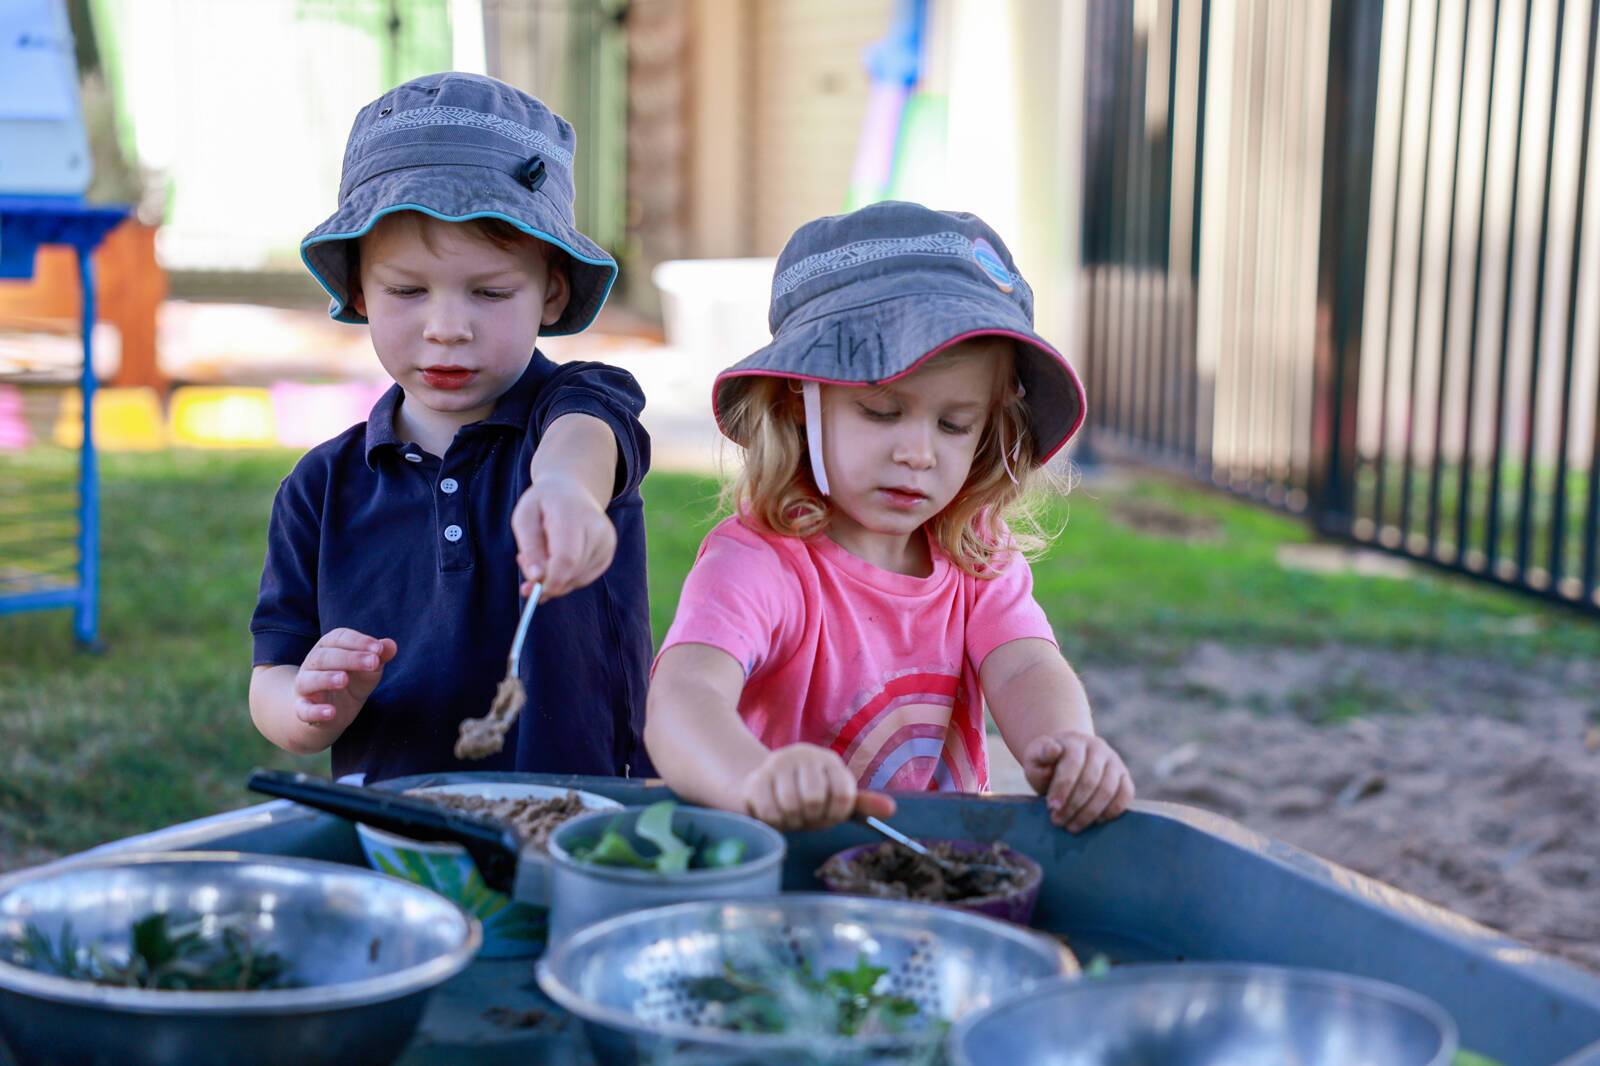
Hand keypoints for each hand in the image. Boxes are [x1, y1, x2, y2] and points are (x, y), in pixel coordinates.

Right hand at [293, 629, 396, 726]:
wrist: (331, 712)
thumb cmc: (352, 682)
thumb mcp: (369, 670)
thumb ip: (380, 657)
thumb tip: (391, 645)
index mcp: (328, 648)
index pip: (339, 638)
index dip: (359, 641)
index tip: (379, 648)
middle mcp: (312, 664)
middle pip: (324, 656)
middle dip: (350, 658)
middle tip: (373, 663)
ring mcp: (305, 687)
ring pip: (309, 680)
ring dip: (326, 678)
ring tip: (344, 679)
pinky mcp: (303, 710)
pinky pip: (304, 710)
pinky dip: (316, 711)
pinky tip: (331, 712)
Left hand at [512, 472, 615, 598]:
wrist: (572, 491)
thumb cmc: (543, 504)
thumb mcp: (524, 517)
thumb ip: (529, 548)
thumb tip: (537, 578)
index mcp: (573, 516)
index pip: (567, 559)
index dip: (550, 580)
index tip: (529, 590)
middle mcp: (597, 530)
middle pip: (572, 572)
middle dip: (545, 579)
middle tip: (523, 564)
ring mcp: (606, 543)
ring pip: (576, 579)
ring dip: (554, 577)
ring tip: (541, 553)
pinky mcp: (608, 554)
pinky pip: (582, 579)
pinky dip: (565, 575)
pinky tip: (556, 556)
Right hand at [739, 744, 895, 830]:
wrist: (766, 785)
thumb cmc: (808, 796)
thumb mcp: (836, 800)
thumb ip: (862, 805)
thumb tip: (891, 810)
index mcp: (829, 761)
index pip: (843, 795)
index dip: (835, 813)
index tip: (828, 813)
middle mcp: (803, 755)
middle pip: (814, 800)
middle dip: (811, 817)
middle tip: (806, 814)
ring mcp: (777, 764)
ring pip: (790, 806)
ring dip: (792, 821)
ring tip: (790, 814)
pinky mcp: (755, 779)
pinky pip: (768, 813)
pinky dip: (774, 822)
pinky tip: (775, 814)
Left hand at [1022, 731, 1134, 832]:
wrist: (1066, 759)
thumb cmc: (1047, 763)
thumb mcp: (1035, 757)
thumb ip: (1039, 754)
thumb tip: (1054, 751)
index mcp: (1075, 741)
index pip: (1072, 764)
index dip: (1063, 787)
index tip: (1052, 807)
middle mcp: (1098, 748)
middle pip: (1090, 780)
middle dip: (1073, 805)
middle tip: (1058, 821)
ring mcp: (1114, 762)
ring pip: (1108, 789)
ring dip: (1090, 812)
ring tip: (1072, 826)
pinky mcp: (1125, 776)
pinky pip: (1126, 794)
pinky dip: (1112, 810)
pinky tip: (1096, 821)